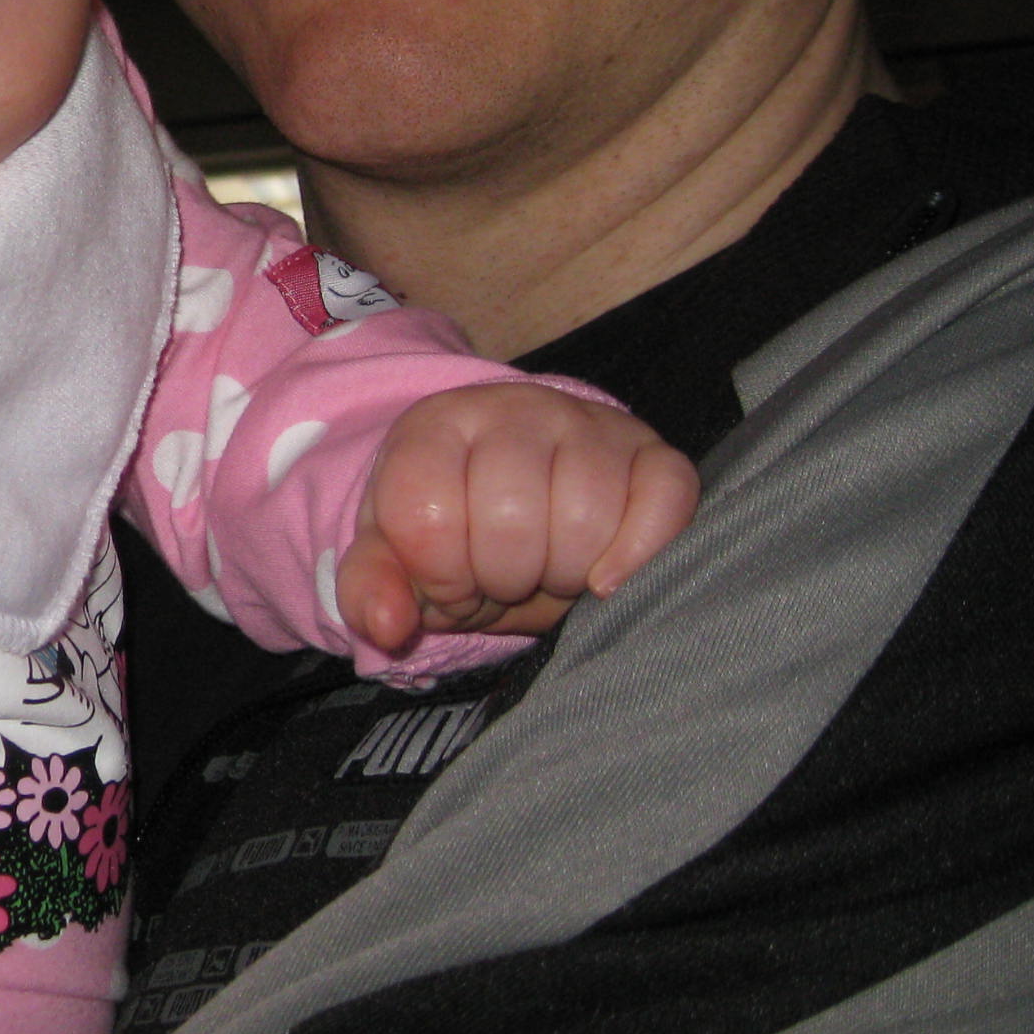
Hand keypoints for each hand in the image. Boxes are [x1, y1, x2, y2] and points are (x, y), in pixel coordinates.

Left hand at [338, 382, 697, 653]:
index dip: (439, 575)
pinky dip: (639, 555)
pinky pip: (664, 500)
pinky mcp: (654, 454)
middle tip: (505, 576)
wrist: (522, 499)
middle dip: (503, 578)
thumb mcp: (395, 559)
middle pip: (510, 522)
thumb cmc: (455, 533)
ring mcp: (589, 425)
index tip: (448, 577)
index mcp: (435, 427)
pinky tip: (605, 578)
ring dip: (565, 574)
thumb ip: (369, 590)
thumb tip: (387, 624)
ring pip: (586, 518)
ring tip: (549, 568)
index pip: (426, 516)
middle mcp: (513, 409)